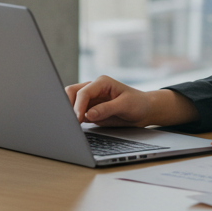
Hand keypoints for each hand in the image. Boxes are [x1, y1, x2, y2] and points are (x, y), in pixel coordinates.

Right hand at [65, 75, 198, 126]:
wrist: (143, 110)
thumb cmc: (137, 104)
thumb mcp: (125, 106)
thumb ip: (107, 109)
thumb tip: (89, 114)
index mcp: (102, 83)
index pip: (84, 92)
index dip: (79, 106)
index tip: (78, 119)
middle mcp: (93, 89)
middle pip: (72, 93)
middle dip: (68, 105)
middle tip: (70, 121)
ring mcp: (90, 100)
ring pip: (71, 102)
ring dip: (69, 112)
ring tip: (71, 124)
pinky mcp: (89, 110)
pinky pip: (77, 112)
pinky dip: (73, 118)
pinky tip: (75, 127)